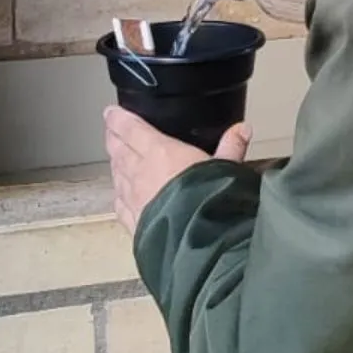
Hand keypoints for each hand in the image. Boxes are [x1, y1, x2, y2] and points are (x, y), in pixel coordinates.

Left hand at [105, 107, 251, 234]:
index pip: (132, 130)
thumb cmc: (208, 196)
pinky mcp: (133, 222)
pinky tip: (120, 194)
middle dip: (113, 139)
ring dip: (115, 164)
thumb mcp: (225, 166)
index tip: (110, 112)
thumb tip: (243, 128)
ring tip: (115, 157)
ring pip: (117, 175)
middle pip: (119, 150)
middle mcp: (140, 172)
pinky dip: (119, 194)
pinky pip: (120, 203)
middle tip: (109, 131)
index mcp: (160, 152)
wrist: (196, 239)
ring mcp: (133, 199)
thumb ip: (231, 146)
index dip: (118, 119)